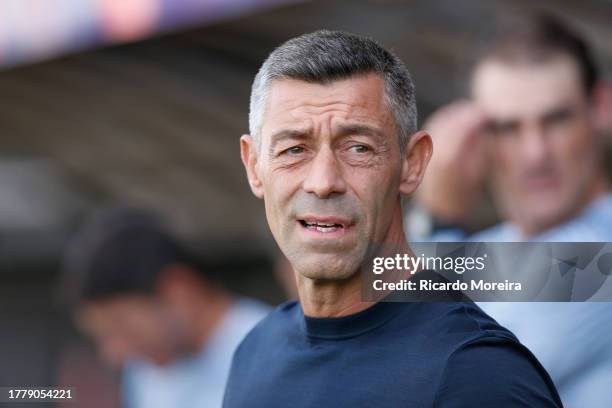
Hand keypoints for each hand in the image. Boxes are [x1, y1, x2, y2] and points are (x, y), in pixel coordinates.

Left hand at [415, 100, 488, 223]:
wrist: (438, 209)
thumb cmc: (463, 193)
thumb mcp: (477, 172)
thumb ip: (478, 146)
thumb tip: (482, 123)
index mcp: (451, 158)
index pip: (464, 127)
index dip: (476, 116)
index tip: (488, 112)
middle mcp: (434, 150)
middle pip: (451, 120)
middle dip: (466, 112)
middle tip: (481, 109)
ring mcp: (424, 149)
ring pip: (440, 121)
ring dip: (455, 113)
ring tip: (470, 111)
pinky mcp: (419, 149)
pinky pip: (433, 128)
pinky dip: (445, 119)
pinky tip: (456, 118)